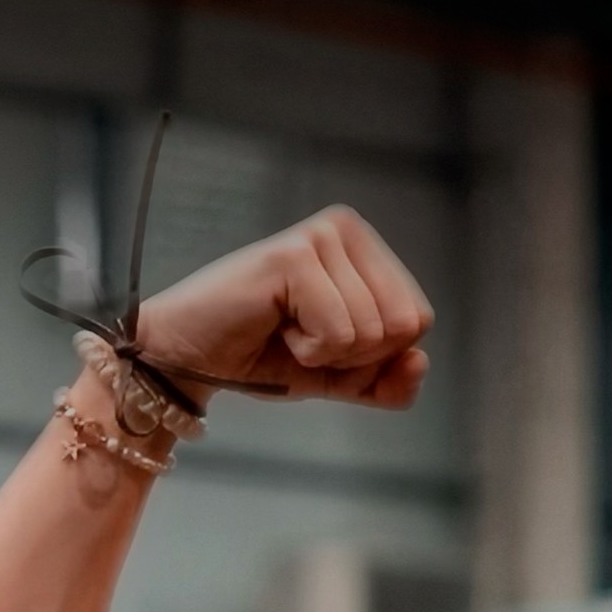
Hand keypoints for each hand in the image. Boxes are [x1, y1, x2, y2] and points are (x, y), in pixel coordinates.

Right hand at [136, 207, 432, 406]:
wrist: (193, 359)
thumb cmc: (265, 356)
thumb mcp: (344, 378)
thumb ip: (391, 382)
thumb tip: (419, 360)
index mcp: (367, 249)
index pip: (419, 320)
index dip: (375, 355)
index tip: (324, 340)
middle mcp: (348, 230)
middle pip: (404, 324)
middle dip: (354, 355)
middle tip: (302, 336)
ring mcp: (320, 237)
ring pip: (372, 330)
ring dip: (326, 352)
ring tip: (285, 327)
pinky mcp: (292, 255)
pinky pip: (339, 331)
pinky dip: (307, 348)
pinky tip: (274, 324)